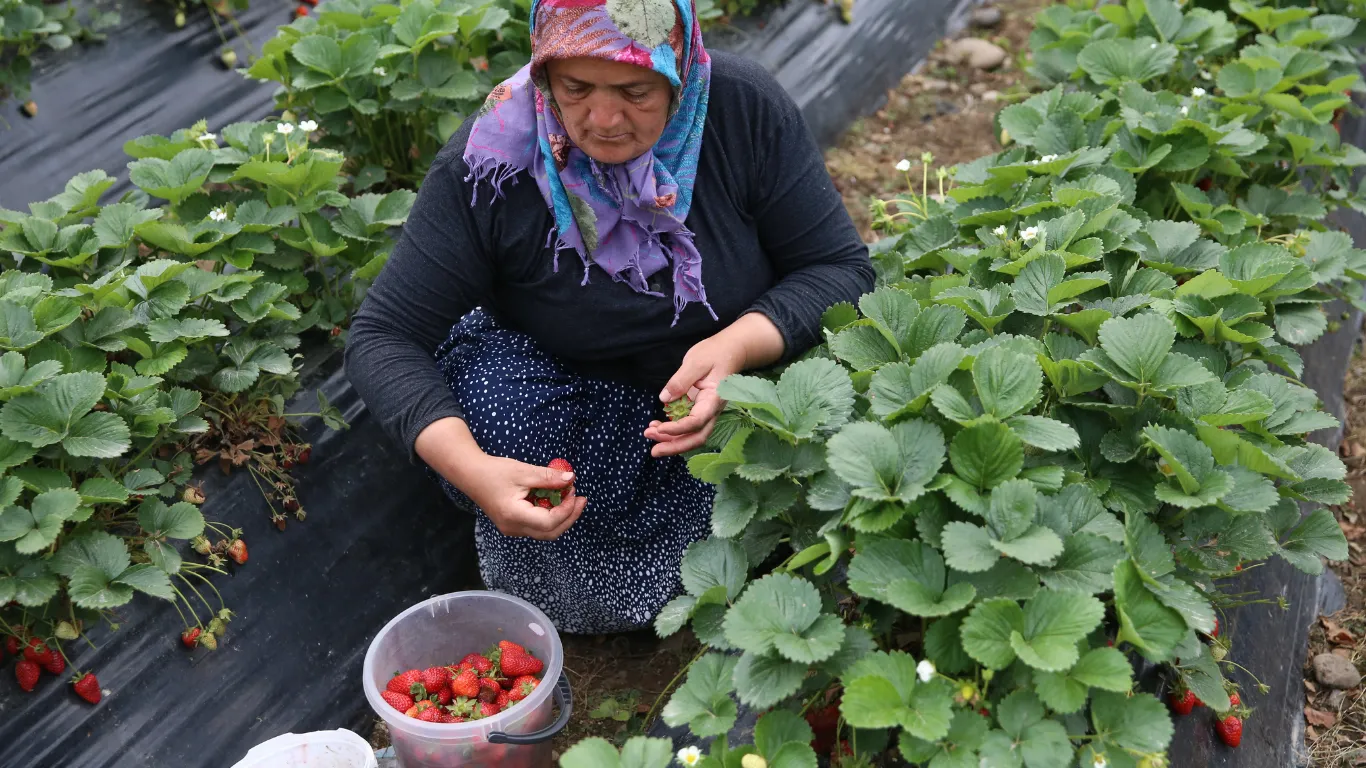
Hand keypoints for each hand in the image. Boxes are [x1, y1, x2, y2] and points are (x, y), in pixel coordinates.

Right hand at [460, 455, 586, 539]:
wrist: (470, 474)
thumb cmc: (495, 471)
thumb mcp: (524, 471)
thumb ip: (548, 478)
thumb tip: (571, 479)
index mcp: (515, 516)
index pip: (549, 522)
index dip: (566, 509)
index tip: (574, 491)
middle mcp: (514, 528)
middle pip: (550, 532)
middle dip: (569, 517)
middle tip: (580, 498)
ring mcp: (512, 529)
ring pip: (544, 531)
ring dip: (561, 517)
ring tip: (569, 496)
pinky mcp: (513, 525)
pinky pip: (536, 526)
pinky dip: (549, 515)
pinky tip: (554, 500)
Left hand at [644, 337, 743, 457]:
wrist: (730, 350)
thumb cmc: (715, 353)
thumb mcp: (696, 362)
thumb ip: (680, 381)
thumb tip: (664, 399)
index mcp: (713, 399)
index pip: (696, 421)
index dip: (678, 429)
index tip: (659, 428)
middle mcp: (712, 410)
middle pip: (697, 437)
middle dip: (675, 446)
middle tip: (653, 450)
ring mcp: (706, 411)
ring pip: (692, 435)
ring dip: (672, 440)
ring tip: (649, 434)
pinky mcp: (700, 409)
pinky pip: (688, 426)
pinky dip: (673, 431)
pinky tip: (657, 428)